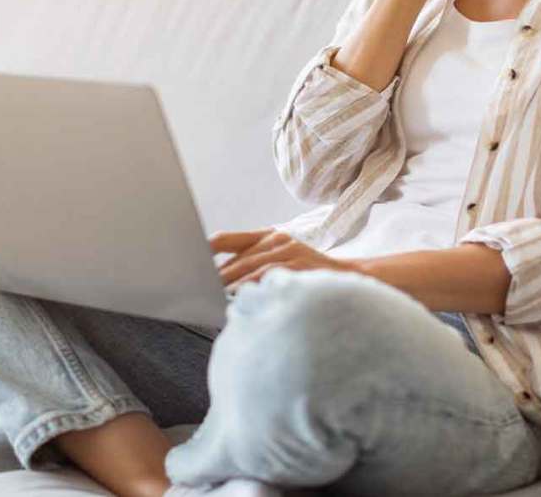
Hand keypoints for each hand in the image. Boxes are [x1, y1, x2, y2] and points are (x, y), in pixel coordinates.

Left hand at [209, 228, 358, 293]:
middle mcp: (276, 241)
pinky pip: (267, 281)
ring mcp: (289, 253)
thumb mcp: (283, 260)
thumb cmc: (311, 276)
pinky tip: (239, 303)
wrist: (354, 280)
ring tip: (211, 302)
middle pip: (234, 260)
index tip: (187, 262)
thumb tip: (218, 284)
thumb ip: (253, 266)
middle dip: (214, 279)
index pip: (226, 239)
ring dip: (229, 289)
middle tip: (195, 293)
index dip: (204, 250)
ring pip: (248, 271)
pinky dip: (251, 293)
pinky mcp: (299, 267)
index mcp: (268, 237)